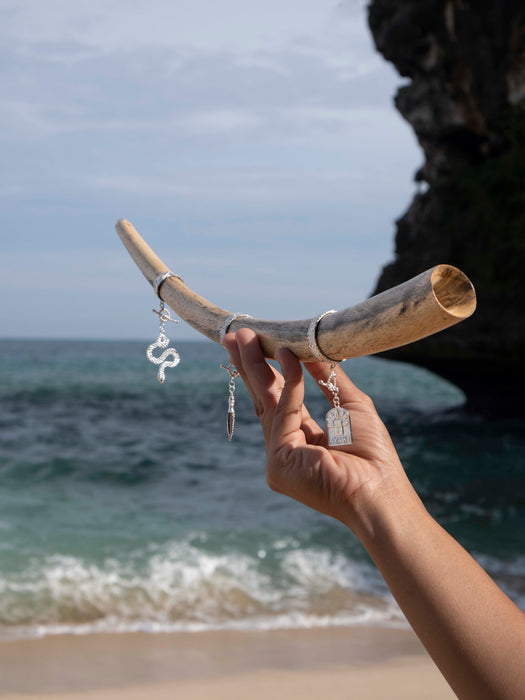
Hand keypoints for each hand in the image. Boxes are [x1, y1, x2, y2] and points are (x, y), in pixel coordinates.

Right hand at [222, 328, 420, 536]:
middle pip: (265, 399)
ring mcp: (278, 458)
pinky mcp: (277, 464)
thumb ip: (328, 377)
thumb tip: (308, 349)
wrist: (380, 490)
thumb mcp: (350, 404)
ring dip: (254, 366)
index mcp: (302, 439)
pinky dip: (289, 384)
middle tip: (238, 335)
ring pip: (266, 402)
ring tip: (243, 337)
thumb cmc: (372, 454)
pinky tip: (285, 356)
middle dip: (251, 365)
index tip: (260, 343)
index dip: (270, 370)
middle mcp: (286, 448)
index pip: (281, 399)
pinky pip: (284, 414)